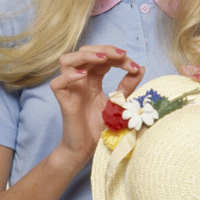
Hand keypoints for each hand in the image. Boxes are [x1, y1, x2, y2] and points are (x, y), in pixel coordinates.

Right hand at [49, 46, 143, 162]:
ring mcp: (70, 89)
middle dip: (104, 50)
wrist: (87, 149)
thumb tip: (141, 67)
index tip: (135, 66)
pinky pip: (57, 83)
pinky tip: (83, 75)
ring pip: (67, 60)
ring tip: (103, 59)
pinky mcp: (63, 101)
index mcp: (94, 79)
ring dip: (85, 55)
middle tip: (122, 56)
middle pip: (85, 52)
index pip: (103, 58)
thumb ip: (128, 86)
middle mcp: (80, 80)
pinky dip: (68, 76)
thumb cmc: (100, 127)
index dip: (118, 57)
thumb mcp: (119, 104)